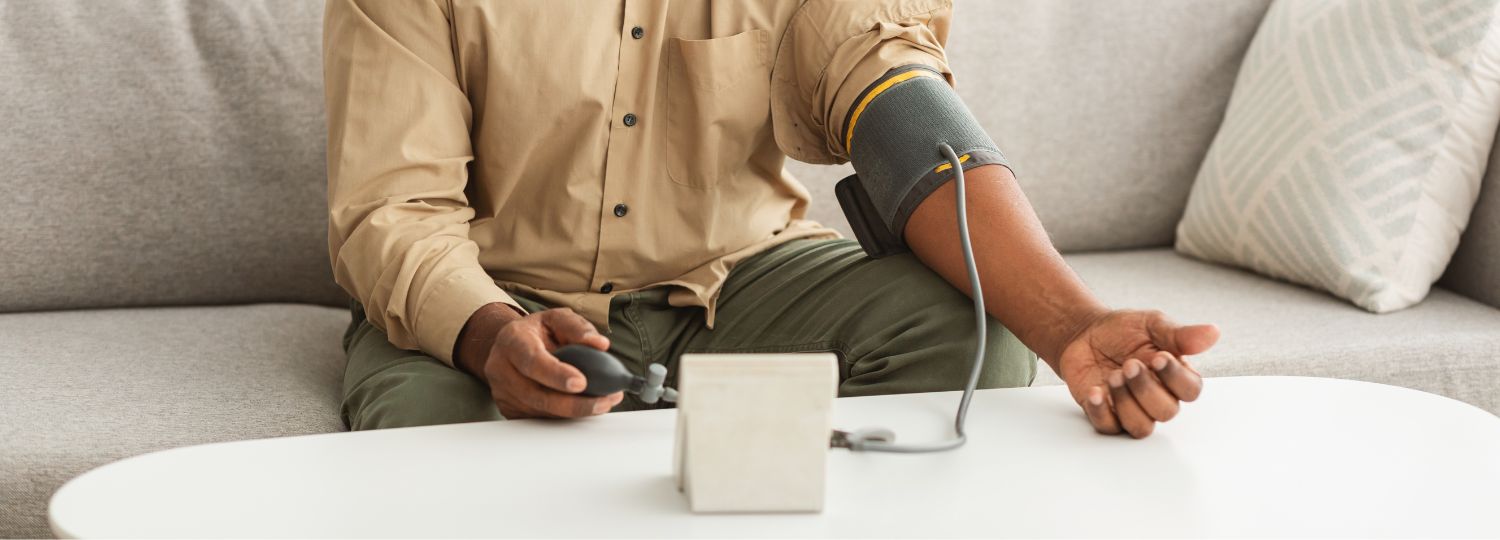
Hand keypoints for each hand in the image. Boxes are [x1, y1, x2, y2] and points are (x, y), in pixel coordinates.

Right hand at [454, 304, 622, 418]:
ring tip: (603, 402)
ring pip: (540, 411)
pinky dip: (563, 417)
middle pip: (536, 395)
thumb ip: (579, 328)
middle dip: (573, 403)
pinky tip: (582, 408)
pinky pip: (539, 419)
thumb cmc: (538, 332)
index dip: (556, 374)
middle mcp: (501, 367)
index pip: (532, 360)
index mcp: (512, 340)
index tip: (581, 383)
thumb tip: (600, 345)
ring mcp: (502, 392)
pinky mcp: (509, 409)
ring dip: (574, 412)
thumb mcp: (557, 319)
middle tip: (603, 402)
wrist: (512, 345)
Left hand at [1055, 310, 1218, 437]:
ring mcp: (1131, 409)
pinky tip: (1095, 391)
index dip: (1176, 378)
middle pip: (1166, 412)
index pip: (1190, 390)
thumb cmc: (1124, 331)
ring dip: (1126, 403)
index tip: (1158, 357)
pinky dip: (1101, 412)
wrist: (1085, 332)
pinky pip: (1109, 427)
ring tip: (1113, 376)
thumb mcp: (1152, 325)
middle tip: (1129, 364)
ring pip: (1141, 427)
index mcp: (1175, 376)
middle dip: (1147, 389)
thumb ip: (1179, 335)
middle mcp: (1157, 397)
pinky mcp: (1106, 415)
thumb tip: (1213, 333)